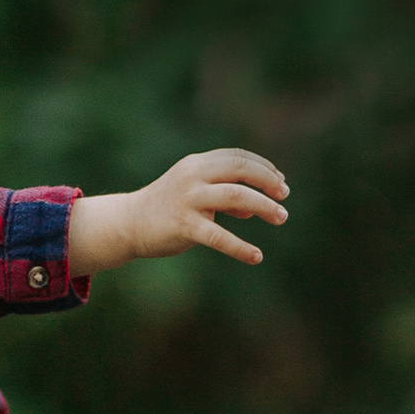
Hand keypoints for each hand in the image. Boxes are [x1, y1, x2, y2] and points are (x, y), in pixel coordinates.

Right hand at [66, 147, 288, 275]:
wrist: (129, 223)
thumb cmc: (167, 208)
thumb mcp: (195, 194)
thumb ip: (222, 196)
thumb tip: (253, 210)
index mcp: (197, 164)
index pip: (237, 157)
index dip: (263, 167)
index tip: (280, 181)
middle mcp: (193, 175)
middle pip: (239, 170)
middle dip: (267, 182)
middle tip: (285, 197)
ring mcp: (188, 198)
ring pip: (235, 196)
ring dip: (263, 206)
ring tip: (282, 217)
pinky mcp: (183, 224)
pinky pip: (217, 235)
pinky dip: (240, 246)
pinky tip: (255, 256)